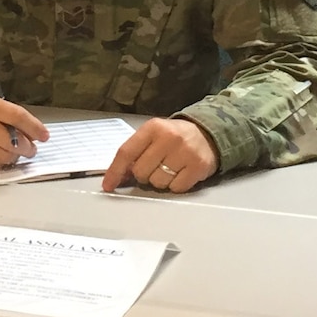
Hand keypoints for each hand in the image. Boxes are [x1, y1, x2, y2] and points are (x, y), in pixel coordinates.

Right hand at [0, 95, 49, 169]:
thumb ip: (14, 118)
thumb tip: (37, 136)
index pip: (17, 116)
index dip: (34, 128)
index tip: (45, 136)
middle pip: (13, 141)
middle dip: (27, 148)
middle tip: (30, 149)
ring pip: (4, 157)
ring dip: (14, 158)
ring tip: (13, 153)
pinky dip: (0, 165)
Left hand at [102, 117, 217, 194]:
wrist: (208, 134)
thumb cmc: (174, 137)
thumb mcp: (153, 136)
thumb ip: (135, 152)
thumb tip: (117, 176)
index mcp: (153, 127)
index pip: (127, 152)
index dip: (115, 171)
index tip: (108, 185)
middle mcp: (169, 138)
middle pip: (141, 172)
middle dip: (144, 174)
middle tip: (155, 166)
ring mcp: (185, 152)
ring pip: (158, 182)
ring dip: (160, 181)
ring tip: (170, 168)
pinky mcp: (198, 167)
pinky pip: (176, 188)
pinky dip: (175, 185)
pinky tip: (181, 173)